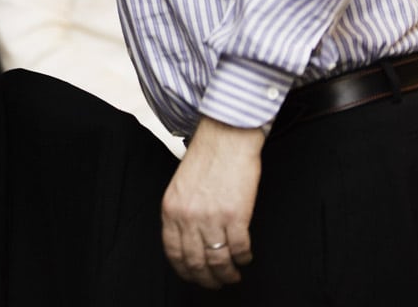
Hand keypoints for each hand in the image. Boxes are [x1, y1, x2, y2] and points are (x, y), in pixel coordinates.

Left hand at [161, 115, 262, 288]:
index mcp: (171, 208)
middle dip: (207, 279)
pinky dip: (244, 258)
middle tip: (217, 282)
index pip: (173, 252)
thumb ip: (181, 212)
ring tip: (234, 274)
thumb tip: (188, 242)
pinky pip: (240, 249)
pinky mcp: (236, 215)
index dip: (185, 270)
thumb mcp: (181, 185)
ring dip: (228, 274)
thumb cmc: (207, 156)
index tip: (195, 276)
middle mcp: (188, 216)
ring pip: (219, 261)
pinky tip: (246, 257)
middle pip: (196, 262)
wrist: (226, 135)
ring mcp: (212, 217)